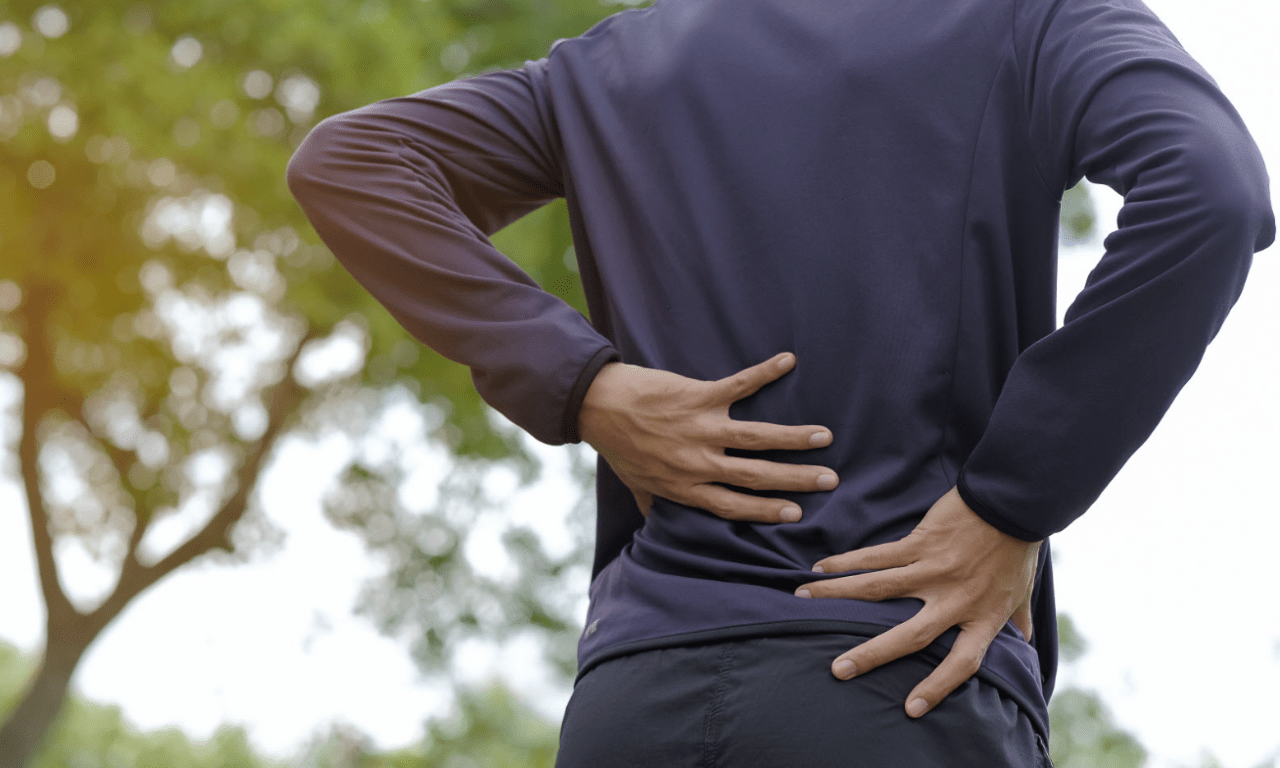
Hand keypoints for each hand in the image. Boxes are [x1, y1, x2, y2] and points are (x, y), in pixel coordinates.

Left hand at [578, 352, 837, 521]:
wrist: (596, 405)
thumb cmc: (617, 445)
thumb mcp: (636, 484)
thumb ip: (655, 505)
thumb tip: (659, 529)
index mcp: (686, 486)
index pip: (734, 505)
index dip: (767, 510)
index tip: (797, 514)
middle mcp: (698, 462)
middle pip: (755, 475)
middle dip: (795, 479)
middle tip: (829, 479)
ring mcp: (700, 428)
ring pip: (756, 437)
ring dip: (793, 438)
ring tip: (824, 437)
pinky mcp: (699, 396)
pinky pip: (739, 384)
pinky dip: (765, 372)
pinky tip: (787, 361)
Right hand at [795, 486, 1040, 716]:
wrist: (1012, 501)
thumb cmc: (1016, 547)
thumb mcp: (1021, 590)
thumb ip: (1018, 619)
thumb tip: (1025, 641)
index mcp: (983, 616)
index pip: (962, 662)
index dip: (938, 687)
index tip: (911, 709)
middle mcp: (956, 599)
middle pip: (911, 636)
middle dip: (872, 655)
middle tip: (838, 670)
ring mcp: (934, 570)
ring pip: (879, 591)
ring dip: (838, 597)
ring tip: (805, 604)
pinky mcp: (919, 543)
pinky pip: (876, 557)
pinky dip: (846, 564)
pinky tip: (821, 569)